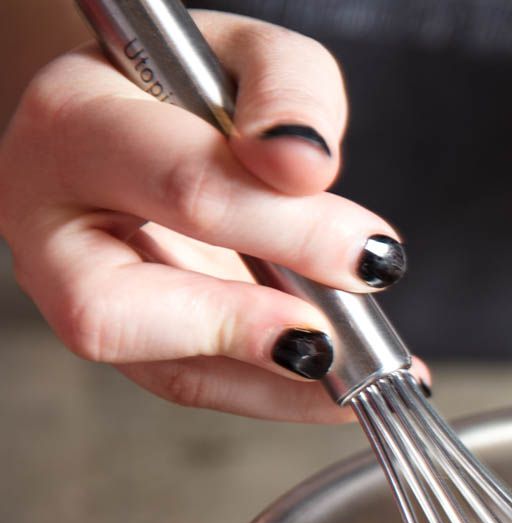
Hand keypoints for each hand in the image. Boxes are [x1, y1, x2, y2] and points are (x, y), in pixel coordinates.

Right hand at [0, 12, 424, 422]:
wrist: (145, 112)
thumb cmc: (192, 84)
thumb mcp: (249, 52)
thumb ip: (287, 92)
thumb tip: (303, 167)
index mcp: (75, 125)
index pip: (181, 186)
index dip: (286, 229)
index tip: (373, 253)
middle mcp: (51, 221)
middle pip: (120, 305)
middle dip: (246, 327)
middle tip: (341, 332)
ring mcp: (77, 292)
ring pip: (159, 370)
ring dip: (272, 384)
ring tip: (359, 378)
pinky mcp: (130, 341)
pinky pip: (198, 386)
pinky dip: (279, 396)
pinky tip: (344, 390)